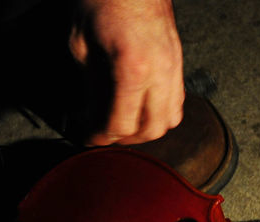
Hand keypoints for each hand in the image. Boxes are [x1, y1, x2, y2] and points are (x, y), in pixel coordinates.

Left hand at [69, 0, 183, 145]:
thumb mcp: (82, 44)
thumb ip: (90, 85)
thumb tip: (91, 112)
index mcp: (132, 68)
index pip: (120, 123)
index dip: (101, 136)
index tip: (88, 137)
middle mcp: (160, 71)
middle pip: (151, 129)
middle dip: (126, 138)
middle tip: (106, 135)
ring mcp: (174, 66)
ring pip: (170, 119)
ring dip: (147, 128)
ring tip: (126, 124)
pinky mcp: (178, 60)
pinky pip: (177, 100)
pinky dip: (161, 112)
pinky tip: (143, 107)